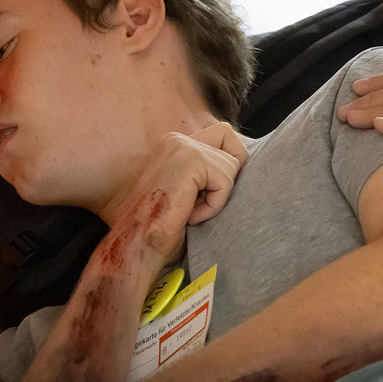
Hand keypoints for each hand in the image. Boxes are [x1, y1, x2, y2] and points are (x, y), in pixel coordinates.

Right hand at [107, 122, 248, 274]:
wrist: (137, 244)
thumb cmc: (163, 229)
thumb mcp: (193, 192)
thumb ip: (210, 173)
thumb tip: (245, 164)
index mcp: (176, 145)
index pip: (222, 136)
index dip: (227, 165)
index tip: (207, 195)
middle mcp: (177, 139)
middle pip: (230, 138)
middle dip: (229, 173)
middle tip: (203, 200)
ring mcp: (182, 146)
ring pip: (231, 164)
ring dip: (218, 196)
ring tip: (190, 211)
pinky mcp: (190, 159)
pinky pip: (225, 180)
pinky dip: (214, 205)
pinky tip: (190, 215)